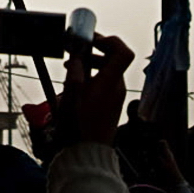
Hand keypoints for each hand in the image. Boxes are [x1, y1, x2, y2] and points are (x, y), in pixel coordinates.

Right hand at [56, 32, 133, 147]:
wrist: (88, 154)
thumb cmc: (79, 129)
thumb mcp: (70, 98)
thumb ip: (75, 74)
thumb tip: (78, 57)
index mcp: (109, 84)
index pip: (123, 53)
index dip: (109, 41)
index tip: (91, 39)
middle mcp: (117, 88)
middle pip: (113, 59)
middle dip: (93, 51)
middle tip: (74, 51)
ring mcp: (116, 97)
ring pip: (107, 71)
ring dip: (90, 64)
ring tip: (70, 68)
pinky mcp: (111, 105)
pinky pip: (105, 83)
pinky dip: (92, 77)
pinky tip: (76, 85)